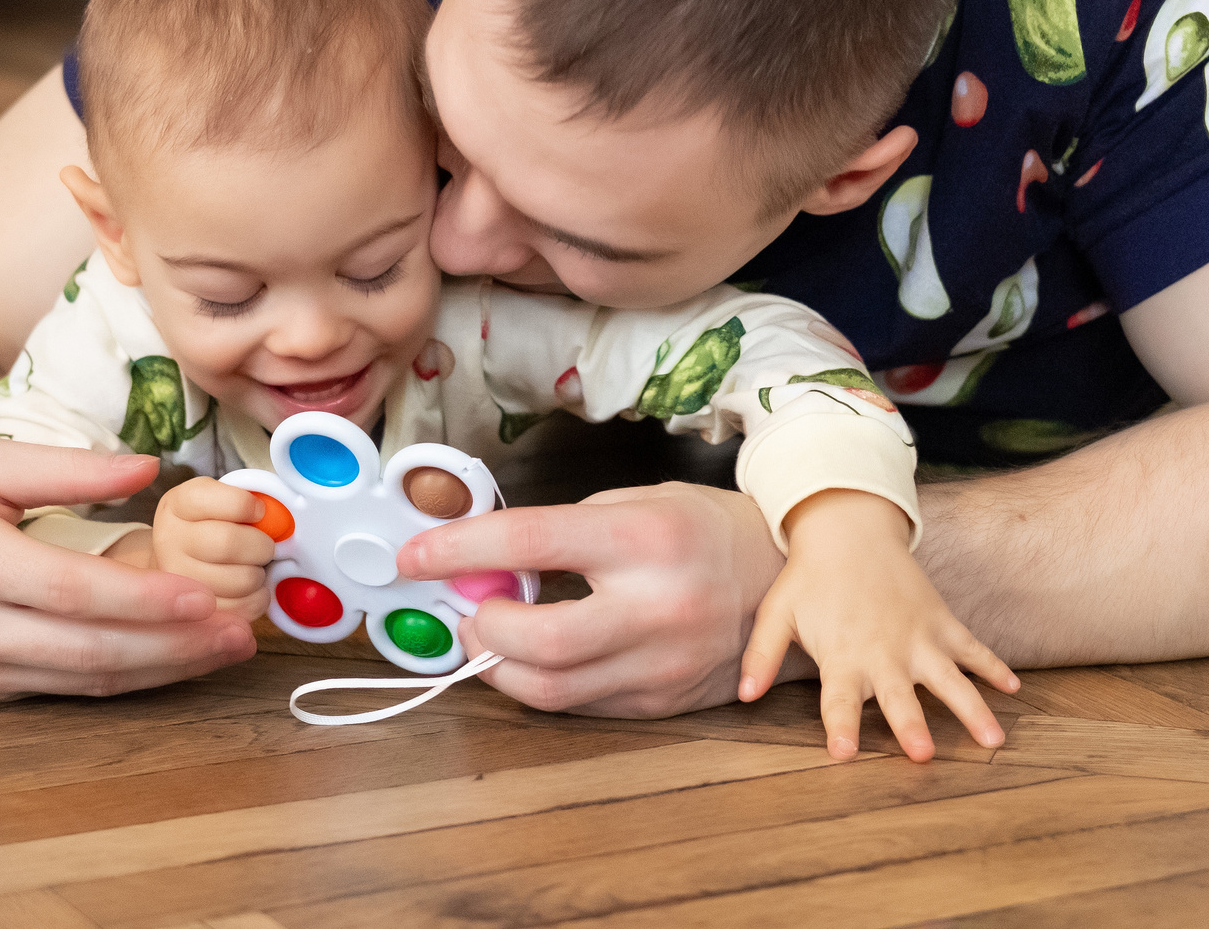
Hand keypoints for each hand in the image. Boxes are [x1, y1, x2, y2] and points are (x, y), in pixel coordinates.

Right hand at [0, 441, 256, 699]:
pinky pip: (61, 692)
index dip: (141, 602)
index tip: (202, 598)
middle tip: (237, 632)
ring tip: (221, 650)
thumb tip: (148, 468)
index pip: (68, 593)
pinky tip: (170, 662)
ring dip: (160, 672)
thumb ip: (67, 467)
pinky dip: (122, 681)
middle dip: (172, 648)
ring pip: (80, 682)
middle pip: (86, 651)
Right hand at [118, 477, 274, 621]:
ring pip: (241, 580)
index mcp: (178, 504)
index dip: (246, 505)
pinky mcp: (192, 615)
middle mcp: (168, 541)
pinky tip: (249, 589)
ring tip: (253, 567)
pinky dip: (257, 599)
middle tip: (263, 547)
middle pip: (229, 543)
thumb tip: (277, 517)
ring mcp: (176, 580)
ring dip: (259, 574)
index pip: (215, 500)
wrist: (175, 565)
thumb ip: (246, 499)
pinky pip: (242, 610)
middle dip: (261, 546)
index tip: (258, 511)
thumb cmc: (209, 527)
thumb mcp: (219, 500)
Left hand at [395, 482, 788, 717]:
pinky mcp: (660, 704)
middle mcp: (656, 607)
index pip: (530, 542)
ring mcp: (660, 665)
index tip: (417, 554)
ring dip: (498, 665)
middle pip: (536, 641)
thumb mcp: (639, 503)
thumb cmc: (706, 531)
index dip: (459, 550)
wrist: (791, 580)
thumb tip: (486, 563)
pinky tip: (536, 657)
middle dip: (481, 626)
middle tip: (468, 607)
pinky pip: (580, 706)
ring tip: (492, 634)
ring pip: (549, 690)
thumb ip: (564, 532)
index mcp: (645, 540)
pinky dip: (542, 683)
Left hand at [740, 489, 1015, 761]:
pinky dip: (994, 666)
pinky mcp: (941, 621)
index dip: (840, 726)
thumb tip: (744, 695)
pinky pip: (972, 647)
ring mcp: (919, 636)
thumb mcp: (778, 614)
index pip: (838, 699)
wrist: (850, 529)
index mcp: (843, 655)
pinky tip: (1014, 689)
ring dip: (972, 708)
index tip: (843, 754)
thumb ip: (761, 655)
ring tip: (993, 740)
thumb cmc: (810, 579)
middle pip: (898, 696)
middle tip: (922, 755)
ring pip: (950, 679)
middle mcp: (884, 651)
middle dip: (910, 725)